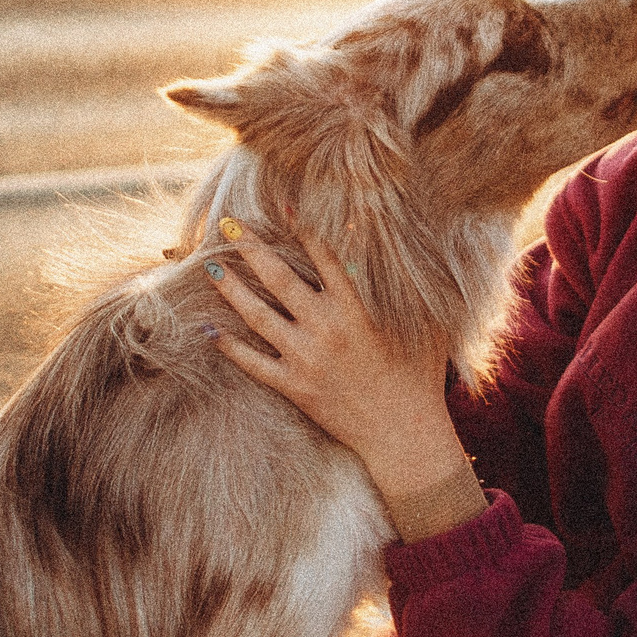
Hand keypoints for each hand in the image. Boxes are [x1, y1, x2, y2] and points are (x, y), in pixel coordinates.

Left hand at [209, 234, 471, 510]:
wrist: (404, 432)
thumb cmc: (421, 374)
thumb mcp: (429, 321)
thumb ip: (414, 284)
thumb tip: (412, 246)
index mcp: (358, 307)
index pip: (324, 255)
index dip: (301, 227)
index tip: (281, 204)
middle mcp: (327, 327)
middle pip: (279, 278)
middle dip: (251, 248)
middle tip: (228, 224)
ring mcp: (306, 358)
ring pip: (258, 316)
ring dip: (231, 289)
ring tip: (209, 266)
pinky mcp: (295, 386)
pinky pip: (253, 363)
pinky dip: (229, 347)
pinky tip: (208, 329)